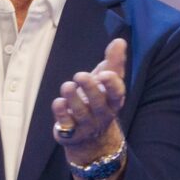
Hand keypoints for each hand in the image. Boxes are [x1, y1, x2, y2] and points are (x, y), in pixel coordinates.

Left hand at [52, 36, 128, 162]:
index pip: (117, 94)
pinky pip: (65, 124)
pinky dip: (61, 112)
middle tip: (80, 75)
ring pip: (80, 112)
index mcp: (114, 101)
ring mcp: (86, 125)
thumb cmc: (99, 101)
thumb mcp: (106, 82)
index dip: (111, 84)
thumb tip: (120, 41)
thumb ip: (114, 62)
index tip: (104, 73)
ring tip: (67, 86)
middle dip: (89, 88)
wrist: (91, 139)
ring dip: (72, 98)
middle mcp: (102, 115)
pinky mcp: (70, 133)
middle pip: (98, 103)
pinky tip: (59, 102)